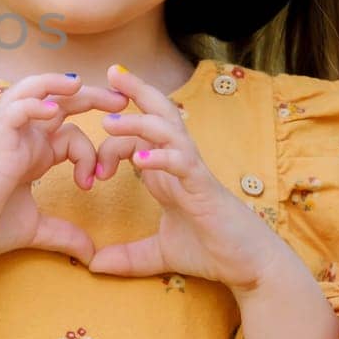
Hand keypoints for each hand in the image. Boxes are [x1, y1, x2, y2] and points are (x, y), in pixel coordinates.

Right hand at [0, 71, 128, 269]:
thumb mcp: (38, 230)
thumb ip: (65, 235)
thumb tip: (92, 253)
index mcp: (33, 154)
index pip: (70, 131)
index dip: (91, 151)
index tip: (94, 183)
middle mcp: (22, 140)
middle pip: (57, 102)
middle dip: (89, 96)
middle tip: (120, 99)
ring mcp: (8, 138)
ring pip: (29, 93)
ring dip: (54, 84)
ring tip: (79, 84)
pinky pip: (14, 112)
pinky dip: (33, 105)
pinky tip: (53, 110)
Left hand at [87, 63, 290, 292]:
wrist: (249, 267)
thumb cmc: (210, 250)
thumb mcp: (157, 254)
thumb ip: (126, 256)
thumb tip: (92, 265)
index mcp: (166, 170)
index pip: (135, 140)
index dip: (107, 147)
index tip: (88, 174)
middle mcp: (180, 162)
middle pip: (159, 113)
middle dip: (136, 90)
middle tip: (110, 71)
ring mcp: (194, 171)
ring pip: (168, 131)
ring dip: (138, 123)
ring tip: (109, 123)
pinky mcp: (205, 187)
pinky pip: (183, 163)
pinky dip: (160, 159)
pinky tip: (139, 163)